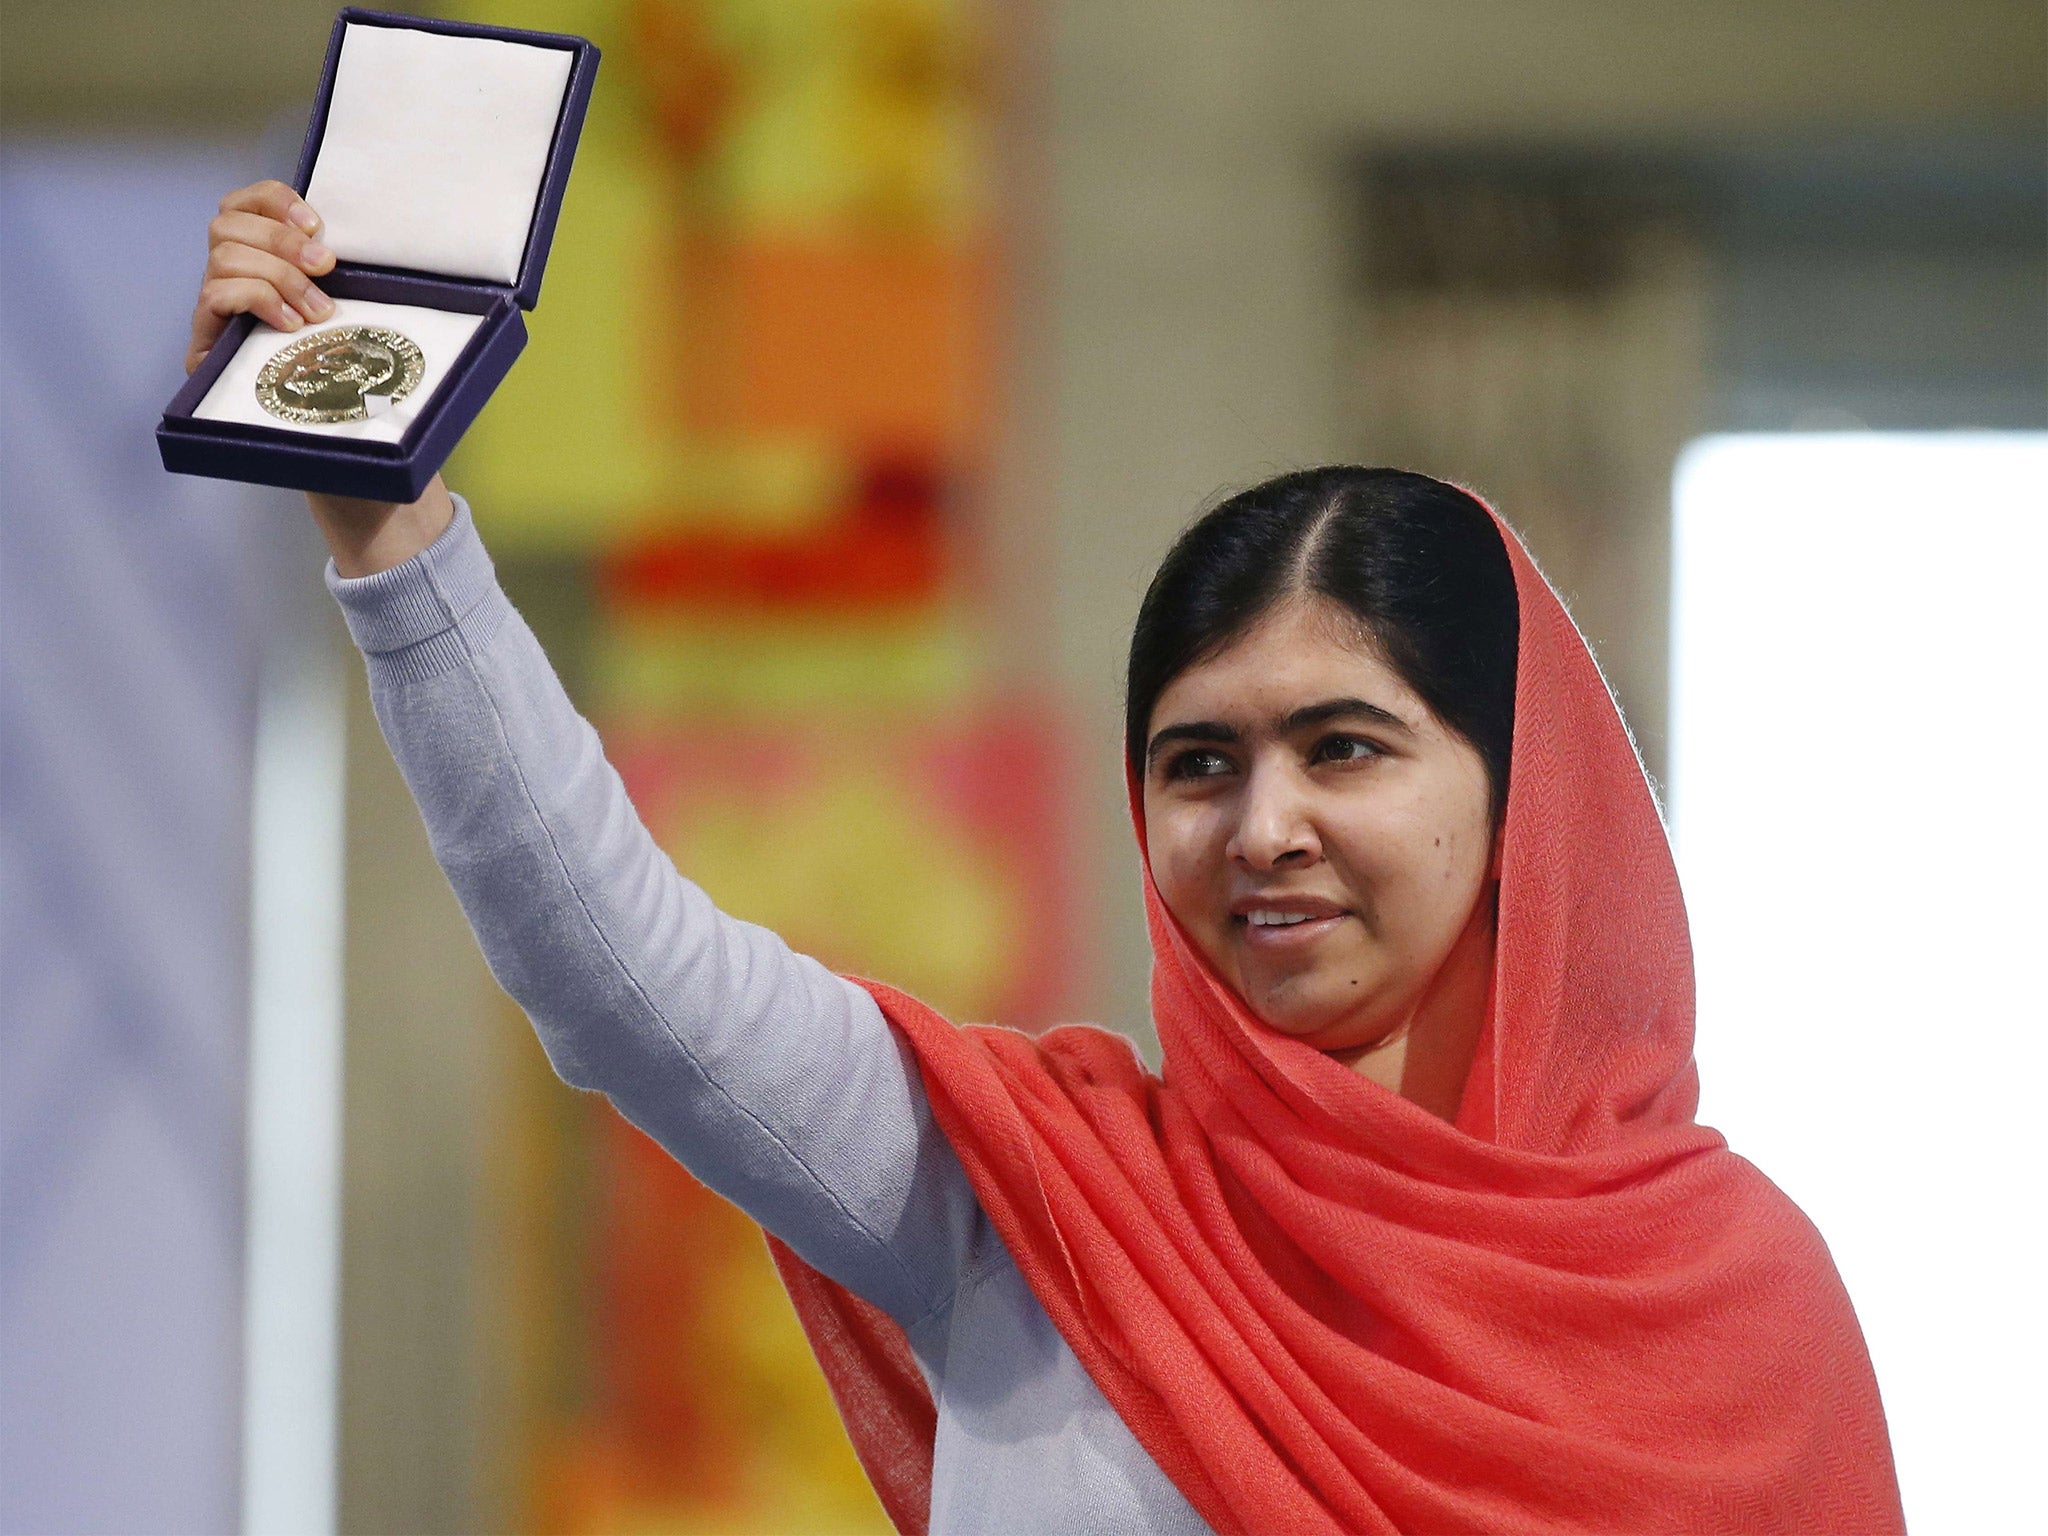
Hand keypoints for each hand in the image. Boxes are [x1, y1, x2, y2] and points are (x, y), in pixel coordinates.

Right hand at [185, 179, 336, 375]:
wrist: (263, 399)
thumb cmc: (301, 341)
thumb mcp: (318, 296)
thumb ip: (319, 270)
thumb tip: (339, 252)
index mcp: (247, 247)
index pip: (245, 200)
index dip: (277, 202)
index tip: (316, 225)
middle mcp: (220, 266)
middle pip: (228, 224)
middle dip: (283, 241)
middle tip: (325, 267)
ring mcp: (209, 295)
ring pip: (225, 256)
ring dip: (280, 277)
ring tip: (316, 310)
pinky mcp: (203, 329)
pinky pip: (217, 294)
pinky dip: (260, 301)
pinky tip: (289, 323)